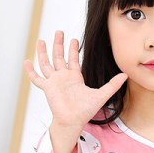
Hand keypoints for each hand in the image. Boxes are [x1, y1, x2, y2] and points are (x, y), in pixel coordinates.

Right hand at [26, 31, 127, 152]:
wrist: (74, 120)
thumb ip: (113, 84)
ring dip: (43, 53)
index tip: (74, 39)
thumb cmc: (86, 110)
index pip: (73, 60)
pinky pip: (36, 78)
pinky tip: (27, 61)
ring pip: (46, 63)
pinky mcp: (47, 88)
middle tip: (59, 32)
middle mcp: (63, 78)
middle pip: (59, 57)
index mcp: (75, 78)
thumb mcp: (102, 94)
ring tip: (41, 41)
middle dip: (59, 44)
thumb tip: (126, 75)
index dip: (73, 49)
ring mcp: (54, 82)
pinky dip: (31, 71)